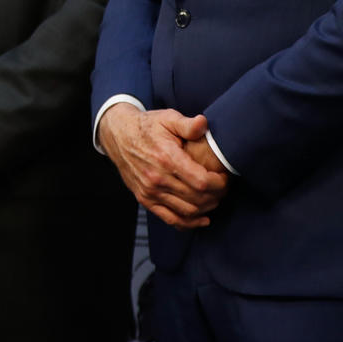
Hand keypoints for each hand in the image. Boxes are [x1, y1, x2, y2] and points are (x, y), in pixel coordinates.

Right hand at [96, 104, 227, 228]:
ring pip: (188, 211)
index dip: (220, 183)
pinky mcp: (145, 199)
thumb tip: (203, 123)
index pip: (202, 182)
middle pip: (198, 198)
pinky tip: (202, 219)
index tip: (224, 177)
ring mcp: (150, 191)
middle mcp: (157, 178)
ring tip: (214, 197)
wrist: (118, 136)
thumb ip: (187, 124)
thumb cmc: (147, 126)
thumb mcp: (167, 118)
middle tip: (223, 187)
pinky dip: (189, 223)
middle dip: (217, 195)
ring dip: (207, 208)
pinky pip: (170, 218)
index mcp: (166, 158)